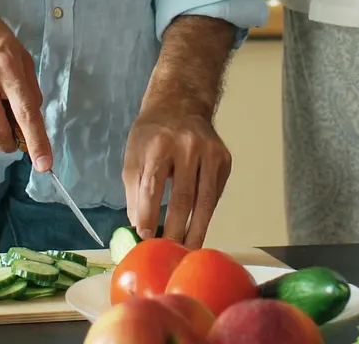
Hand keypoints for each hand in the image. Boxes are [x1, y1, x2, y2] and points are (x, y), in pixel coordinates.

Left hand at [123, 95, 232, 247]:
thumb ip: (135, 193)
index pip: (153, 186)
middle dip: (175, 230)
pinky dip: (206, 215)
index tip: (145, 238)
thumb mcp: (133, 157)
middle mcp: (187, 146)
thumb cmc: (151, 136)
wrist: (180, 105)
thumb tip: (140, 229)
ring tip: (189, 250)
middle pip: (183, 197)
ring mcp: (210, 152)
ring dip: (197, 230)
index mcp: (159, 144)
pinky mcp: (224, 159)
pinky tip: (198, 229)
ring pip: (206, 200)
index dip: (149, 214)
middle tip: (169, 253)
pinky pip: (216, 194)